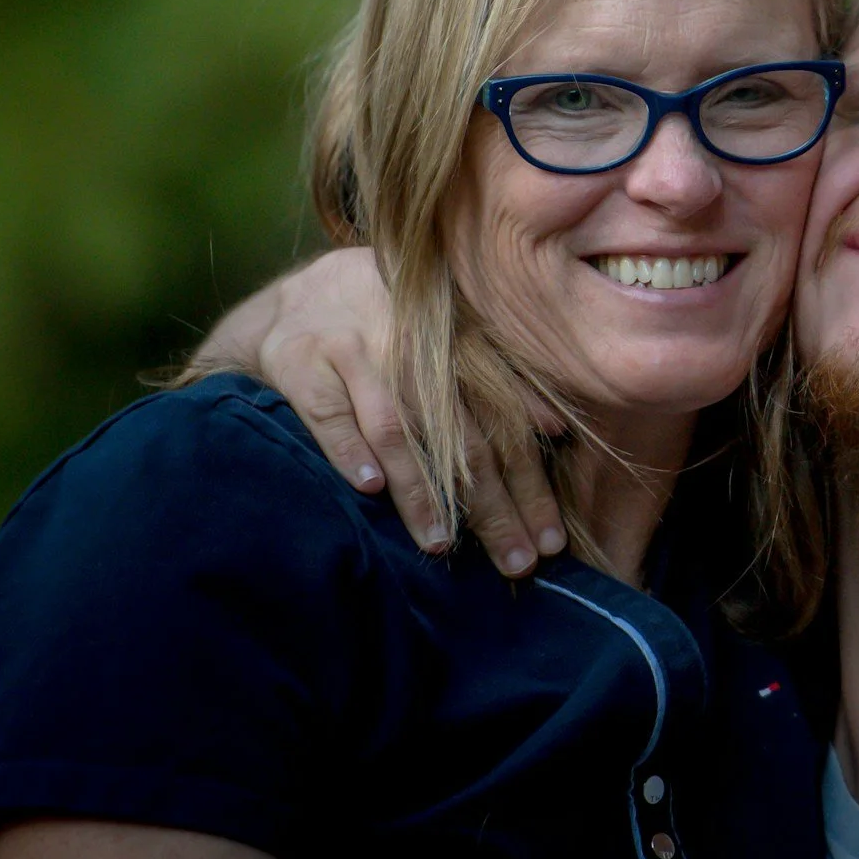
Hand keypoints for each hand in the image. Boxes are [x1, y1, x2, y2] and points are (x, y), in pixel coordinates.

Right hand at [237, 249, 565, 574]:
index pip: (505, 425)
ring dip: (419, 489)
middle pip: (460, 437)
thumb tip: (556, 429)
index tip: (549, 540)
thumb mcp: (450, 342)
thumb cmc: (391, 328)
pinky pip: (329, 413)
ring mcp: (355, 351)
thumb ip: (503, 382)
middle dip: (491, 506)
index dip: (530, 485)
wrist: (301, 296)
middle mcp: (412, 346)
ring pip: (395, 429)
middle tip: (514, 561)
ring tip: (440, 542)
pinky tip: (369, 490)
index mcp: (458, 345)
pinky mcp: (302, 362)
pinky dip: (349, 451)